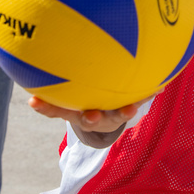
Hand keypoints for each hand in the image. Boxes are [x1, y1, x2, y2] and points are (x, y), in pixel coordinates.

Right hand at [28, 95, 150, 133]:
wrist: (104, 115)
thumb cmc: (83, 97)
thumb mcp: (69, 93)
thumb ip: (55, 90)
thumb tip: (36, 74)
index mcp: (75, 111)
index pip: (57, 110)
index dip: (46, 108)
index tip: (34, 102)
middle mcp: (93, 114)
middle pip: (88, 119)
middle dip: (89, 118)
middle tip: (90, 115)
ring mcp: (110, 114)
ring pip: (115, 116)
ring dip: (123, 112)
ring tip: (131, 108)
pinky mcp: (127, 107)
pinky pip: (138, 100)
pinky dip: (148, 93)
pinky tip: (159, 87)